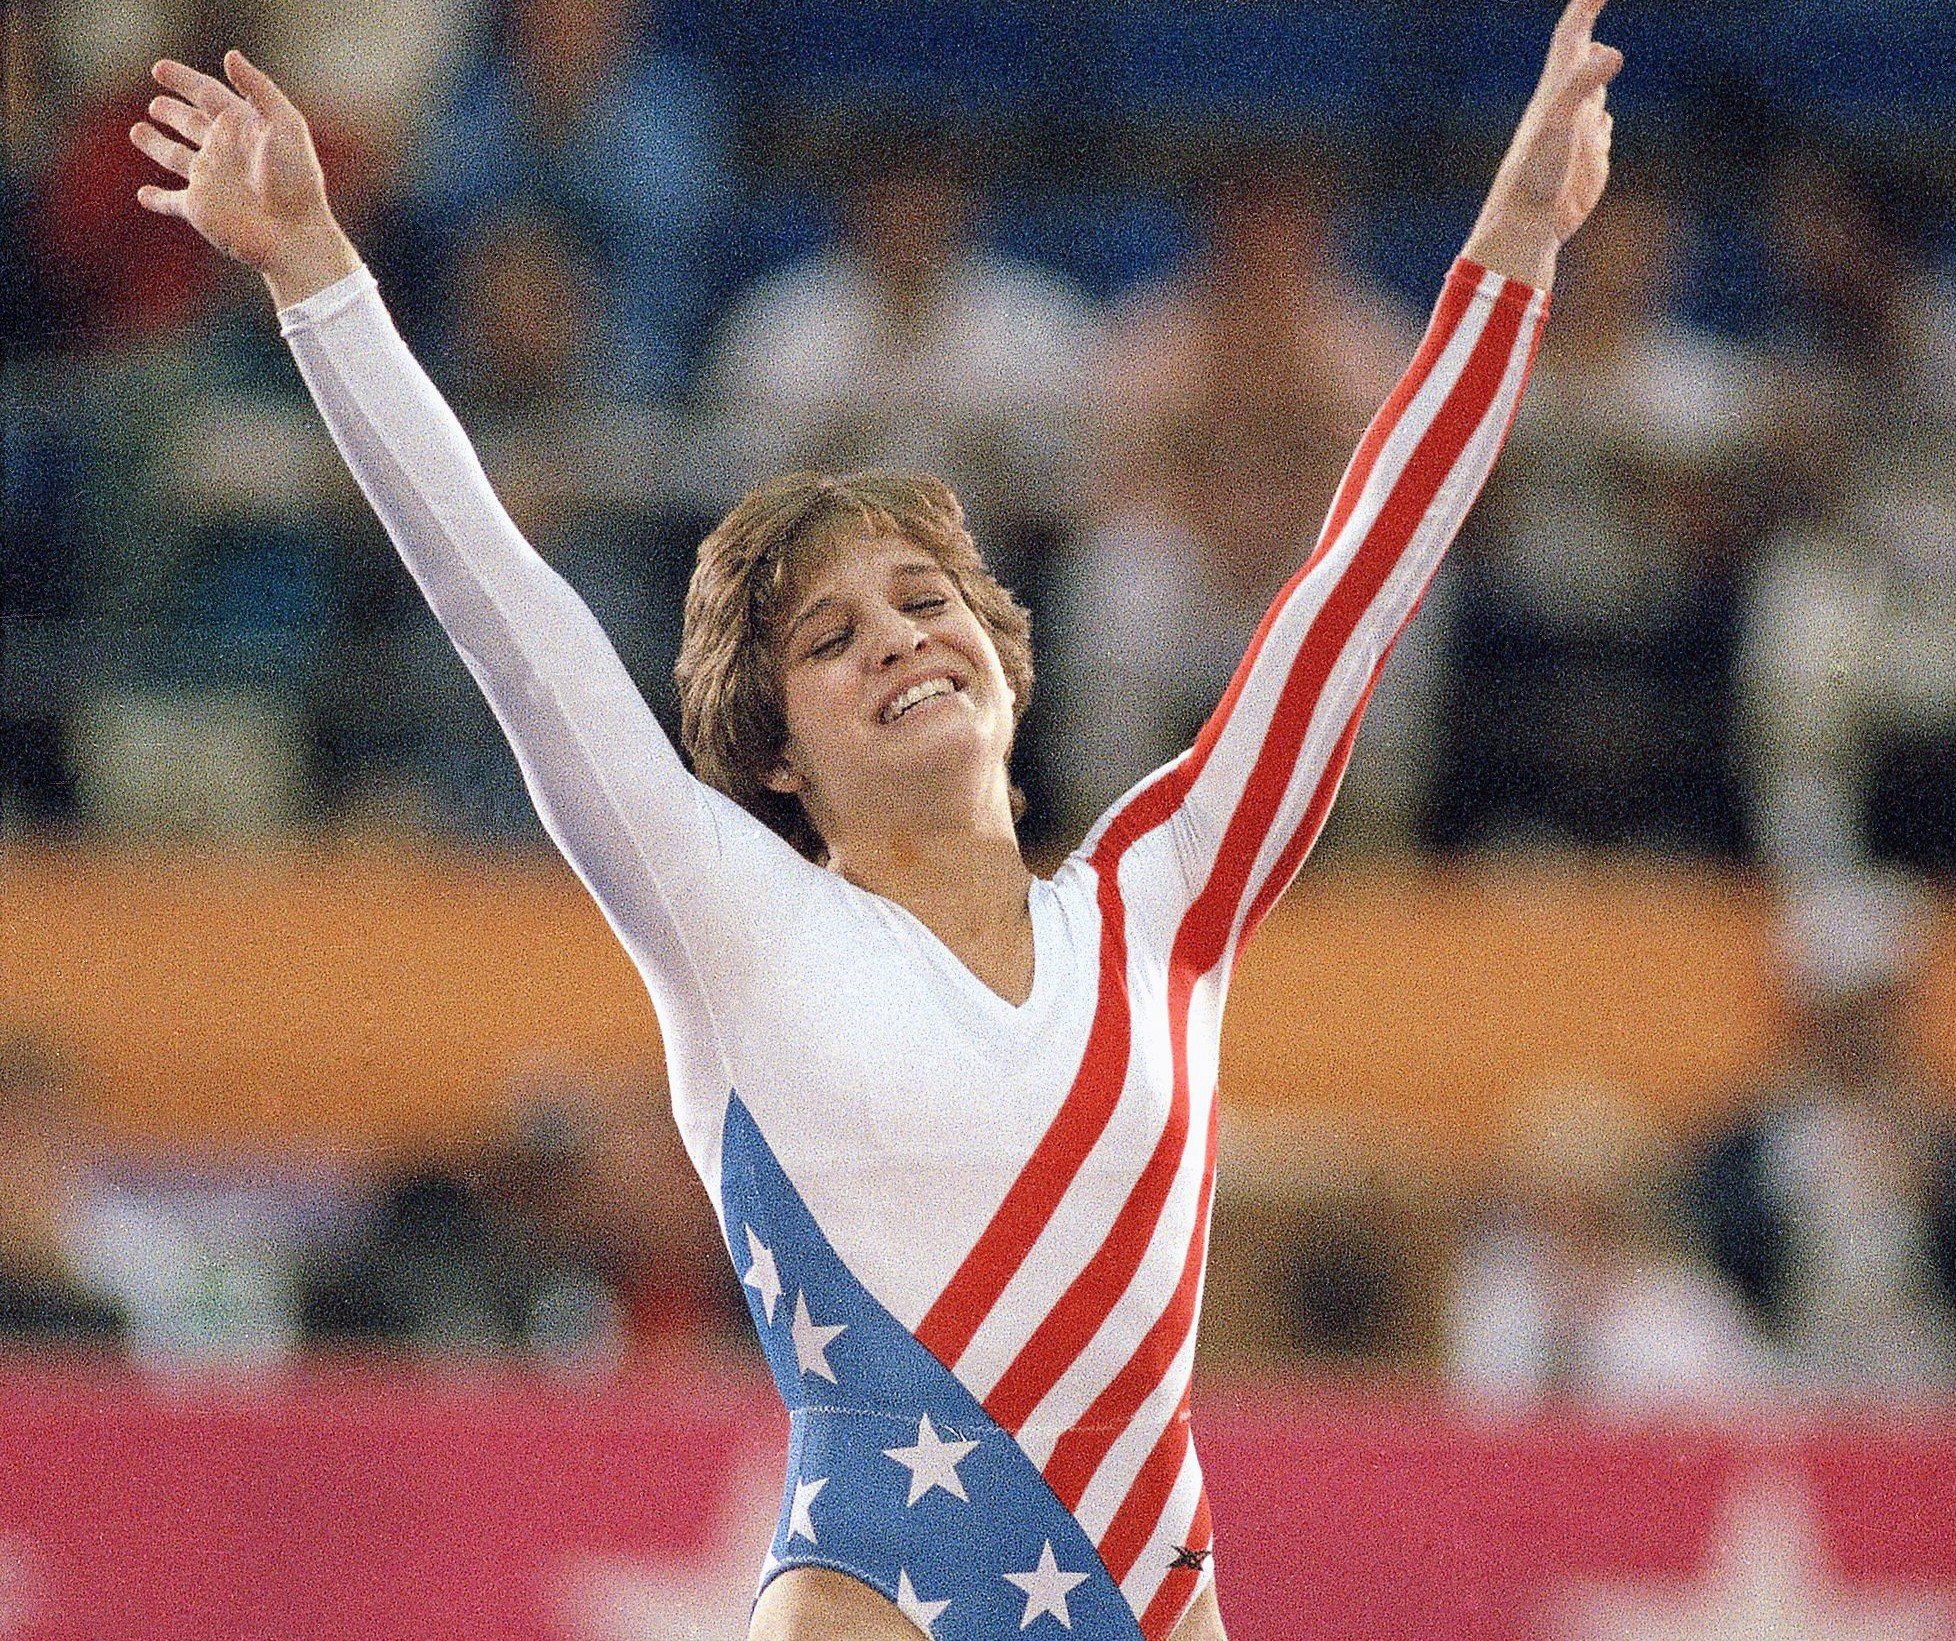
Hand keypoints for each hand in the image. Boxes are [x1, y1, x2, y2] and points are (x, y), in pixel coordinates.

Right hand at [130, 51, 360, 308]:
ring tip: (137, 131)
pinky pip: (171, 201)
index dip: (183, 80)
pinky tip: (143, 195)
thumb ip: (259, 88)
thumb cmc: (296, 180)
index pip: (207, 94)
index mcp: (242, 127)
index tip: (159, 69)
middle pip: (192, 125)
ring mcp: (210, 180)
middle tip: (155, 104)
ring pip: (176, 157)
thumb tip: (229, 54)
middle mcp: (223, 151)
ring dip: (157, 145)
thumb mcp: (286, 124)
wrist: (294, 234)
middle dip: (173, 114)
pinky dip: (157, 199)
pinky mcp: (199, 209)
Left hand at [1463, 0, 1623, 289]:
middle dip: (1590, 28)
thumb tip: (1611, 52)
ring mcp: (1580, 130)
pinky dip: (1604, 119)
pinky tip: (1600, 123)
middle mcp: (1567, 104)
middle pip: (1581, 56)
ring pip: (1594, 91)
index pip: (1572, 34)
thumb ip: (1582, 85)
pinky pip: (1602, 129)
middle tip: (1595, 2)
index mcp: (1555, 89)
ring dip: (1598, 72)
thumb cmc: (1535, 173)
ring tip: (1602, 53)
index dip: (1586, 5)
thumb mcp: (1558, 124)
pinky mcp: (1590, 157)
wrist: (1528, 222)